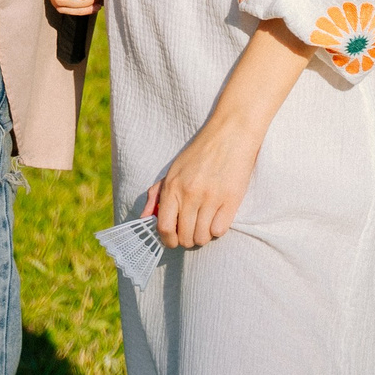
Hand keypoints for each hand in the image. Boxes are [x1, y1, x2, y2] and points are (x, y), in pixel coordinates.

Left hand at [146, 117, 262, 249]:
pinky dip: (218, 229)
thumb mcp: (174, 169)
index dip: (168, 240)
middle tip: (192, 230)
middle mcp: (189, 194)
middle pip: (184, 237)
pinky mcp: (231, 200)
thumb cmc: (201, 152)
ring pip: (202, 237)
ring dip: (203, 235)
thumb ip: (156, 194)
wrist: (230, 134)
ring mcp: (210, 198)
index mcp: (172, 187)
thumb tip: (144, 217)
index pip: (164, 227)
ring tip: (206, 223)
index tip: (173, 240)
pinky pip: (219, 231)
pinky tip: (218, 216)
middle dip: (187, 239)